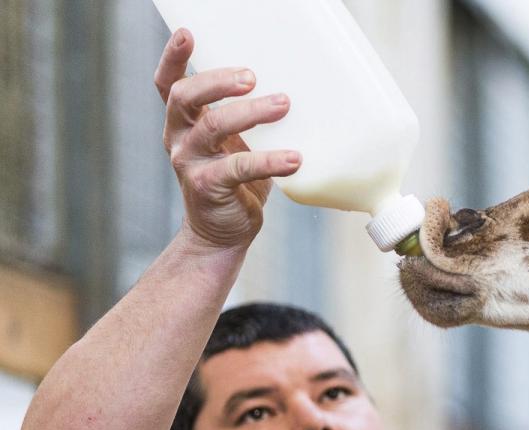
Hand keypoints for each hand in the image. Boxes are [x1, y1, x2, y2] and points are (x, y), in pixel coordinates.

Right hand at [155, 28, 300, 250]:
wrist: (223, 232)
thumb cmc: (235, 181)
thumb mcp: (238, 143)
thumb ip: (247, 118)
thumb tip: (292, 87)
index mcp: (184, 122)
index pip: (169, 84)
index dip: (173, 57)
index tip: (187, 34)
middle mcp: (179, 138)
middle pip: (185, 97)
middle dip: (218, 81)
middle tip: (252, 77)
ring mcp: (190, 162)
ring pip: (213, 126)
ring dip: (251, 113)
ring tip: (283, 104)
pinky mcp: (208, 187)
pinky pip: (239, 168)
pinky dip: (270, 161)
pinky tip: (294, 159)